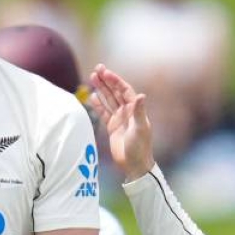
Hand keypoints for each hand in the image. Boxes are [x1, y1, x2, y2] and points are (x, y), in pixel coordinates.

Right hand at [86, 64, 154, 181]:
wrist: (134, 164)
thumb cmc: (140, 147)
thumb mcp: (140, 128)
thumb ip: (139, 111)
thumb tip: (142, 95)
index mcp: (135, 109)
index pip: (124, 90)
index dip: (115, 81)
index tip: (106, 73)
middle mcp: (127, 111)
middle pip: (115, 92)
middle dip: (107, 81)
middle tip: (97, 69)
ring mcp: (119, 118)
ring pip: (108, 100)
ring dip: (101, 89)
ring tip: (92, 77)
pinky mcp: (112, 127)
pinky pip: (103, 112)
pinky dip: (98, 104)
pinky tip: (92, 96)